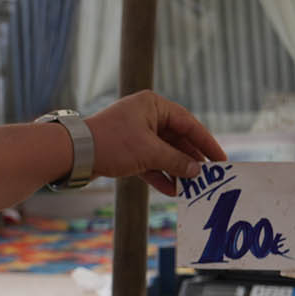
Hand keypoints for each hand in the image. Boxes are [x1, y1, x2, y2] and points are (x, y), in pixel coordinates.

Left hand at [85, 91, 226, 195]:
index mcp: (153, 105)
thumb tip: (197, 171)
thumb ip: (176, 161)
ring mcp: (135, 133)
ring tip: (192, 187)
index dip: (206, 142)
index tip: (220, 159)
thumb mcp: (149, 152)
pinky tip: (172, 190)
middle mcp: (145, 115)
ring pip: (163, 152)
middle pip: (177, 138)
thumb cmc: (112, 143)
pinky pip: (149, 162)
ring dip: (176, 169)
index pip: (188, 123)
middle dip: (190, 159)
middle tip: (208, 176)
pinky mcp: (126, 149)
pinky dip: (160, 174)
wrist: (74, 154)